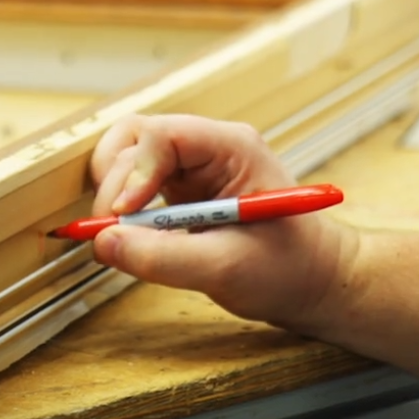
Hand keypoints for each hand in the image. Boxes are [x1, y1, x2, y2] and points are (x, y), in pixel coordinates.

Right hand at [88, 114, 357, 330]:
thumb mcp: (226, 268)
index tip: (122, 215)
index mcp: (231, 148)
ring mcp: (192, 167)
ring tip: (124, 238)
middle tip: (112, 234)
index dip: (133, 171)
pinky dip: (123, 211)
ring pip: (127, 158)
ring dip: (115, 196)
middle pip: (135, 139)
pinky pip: (135, 185)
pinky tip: (134, 240)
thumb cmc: (288, 270)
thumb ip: (163, 257)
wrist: (315, 282)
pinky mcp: (181, 190)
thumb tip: (103, 242)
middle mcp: (208, 148)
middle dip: (116, 186)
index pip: (163, 135)